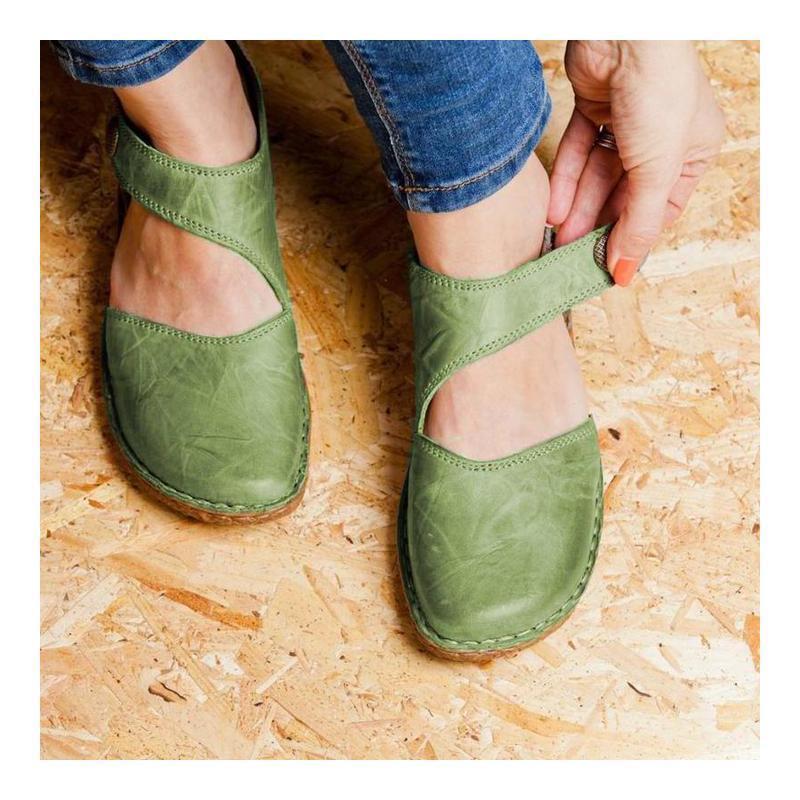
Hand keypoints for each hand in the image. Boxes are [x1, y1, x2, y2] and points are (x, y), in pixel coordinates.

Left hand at [547, 41, 724, 284]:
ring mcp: (627, 121)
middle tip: (573, 257)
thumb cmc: (660, 93)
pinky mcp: (594, 107)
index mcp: (692, 151)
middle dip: (598, 225)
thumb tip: (626, 271)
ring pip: (598, 176)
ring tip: (557, 241)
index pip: (660, 209)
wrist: (626, 33)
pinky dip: (566, 181)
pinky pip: (579, 153)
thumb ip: (638, 223)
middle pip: (624, 194)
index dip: (633, 238)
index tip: (609, 268)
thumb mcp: (657, 170)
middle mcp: (660, 137)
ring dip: (578, 209)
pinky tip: (552, 211)